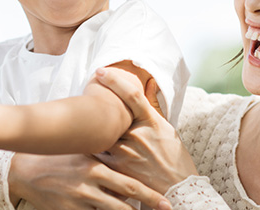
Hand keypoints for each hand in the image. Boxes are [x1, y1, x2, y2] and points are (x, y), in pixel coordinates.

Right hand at [9, 153, 170, 209]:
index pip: (130, 184)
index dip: (150, 195)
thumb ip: (106, 157)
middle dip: (147, 207)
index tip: (166, 202)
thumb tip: (132, 157)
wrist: (25, 170)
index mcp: (97, 167)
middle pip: (125, 203)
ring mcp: (78, 201)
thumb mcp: (85, 152)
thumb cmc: (61, 158)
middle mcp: (89, 185)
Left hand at [95, 68, 198, 193]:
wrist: (177, 188)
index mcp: (151, 122)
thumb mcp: (167, 129)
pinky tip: (86, 145)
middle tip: (84, 96)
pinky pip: (99, 154)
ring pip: (102, 135)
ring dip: (93, 130)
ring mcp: (126, 152)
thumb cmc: (174, 158)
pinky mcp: (117, 169)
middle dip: (96, 106)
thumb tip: (150, 82)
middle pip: (110, 114)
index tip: (101, 71)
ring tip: (81, 124)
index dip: (114, 81)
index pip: (131, 95)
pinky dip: (93, 149)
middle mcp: (138, 134)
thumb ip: (153, 107)